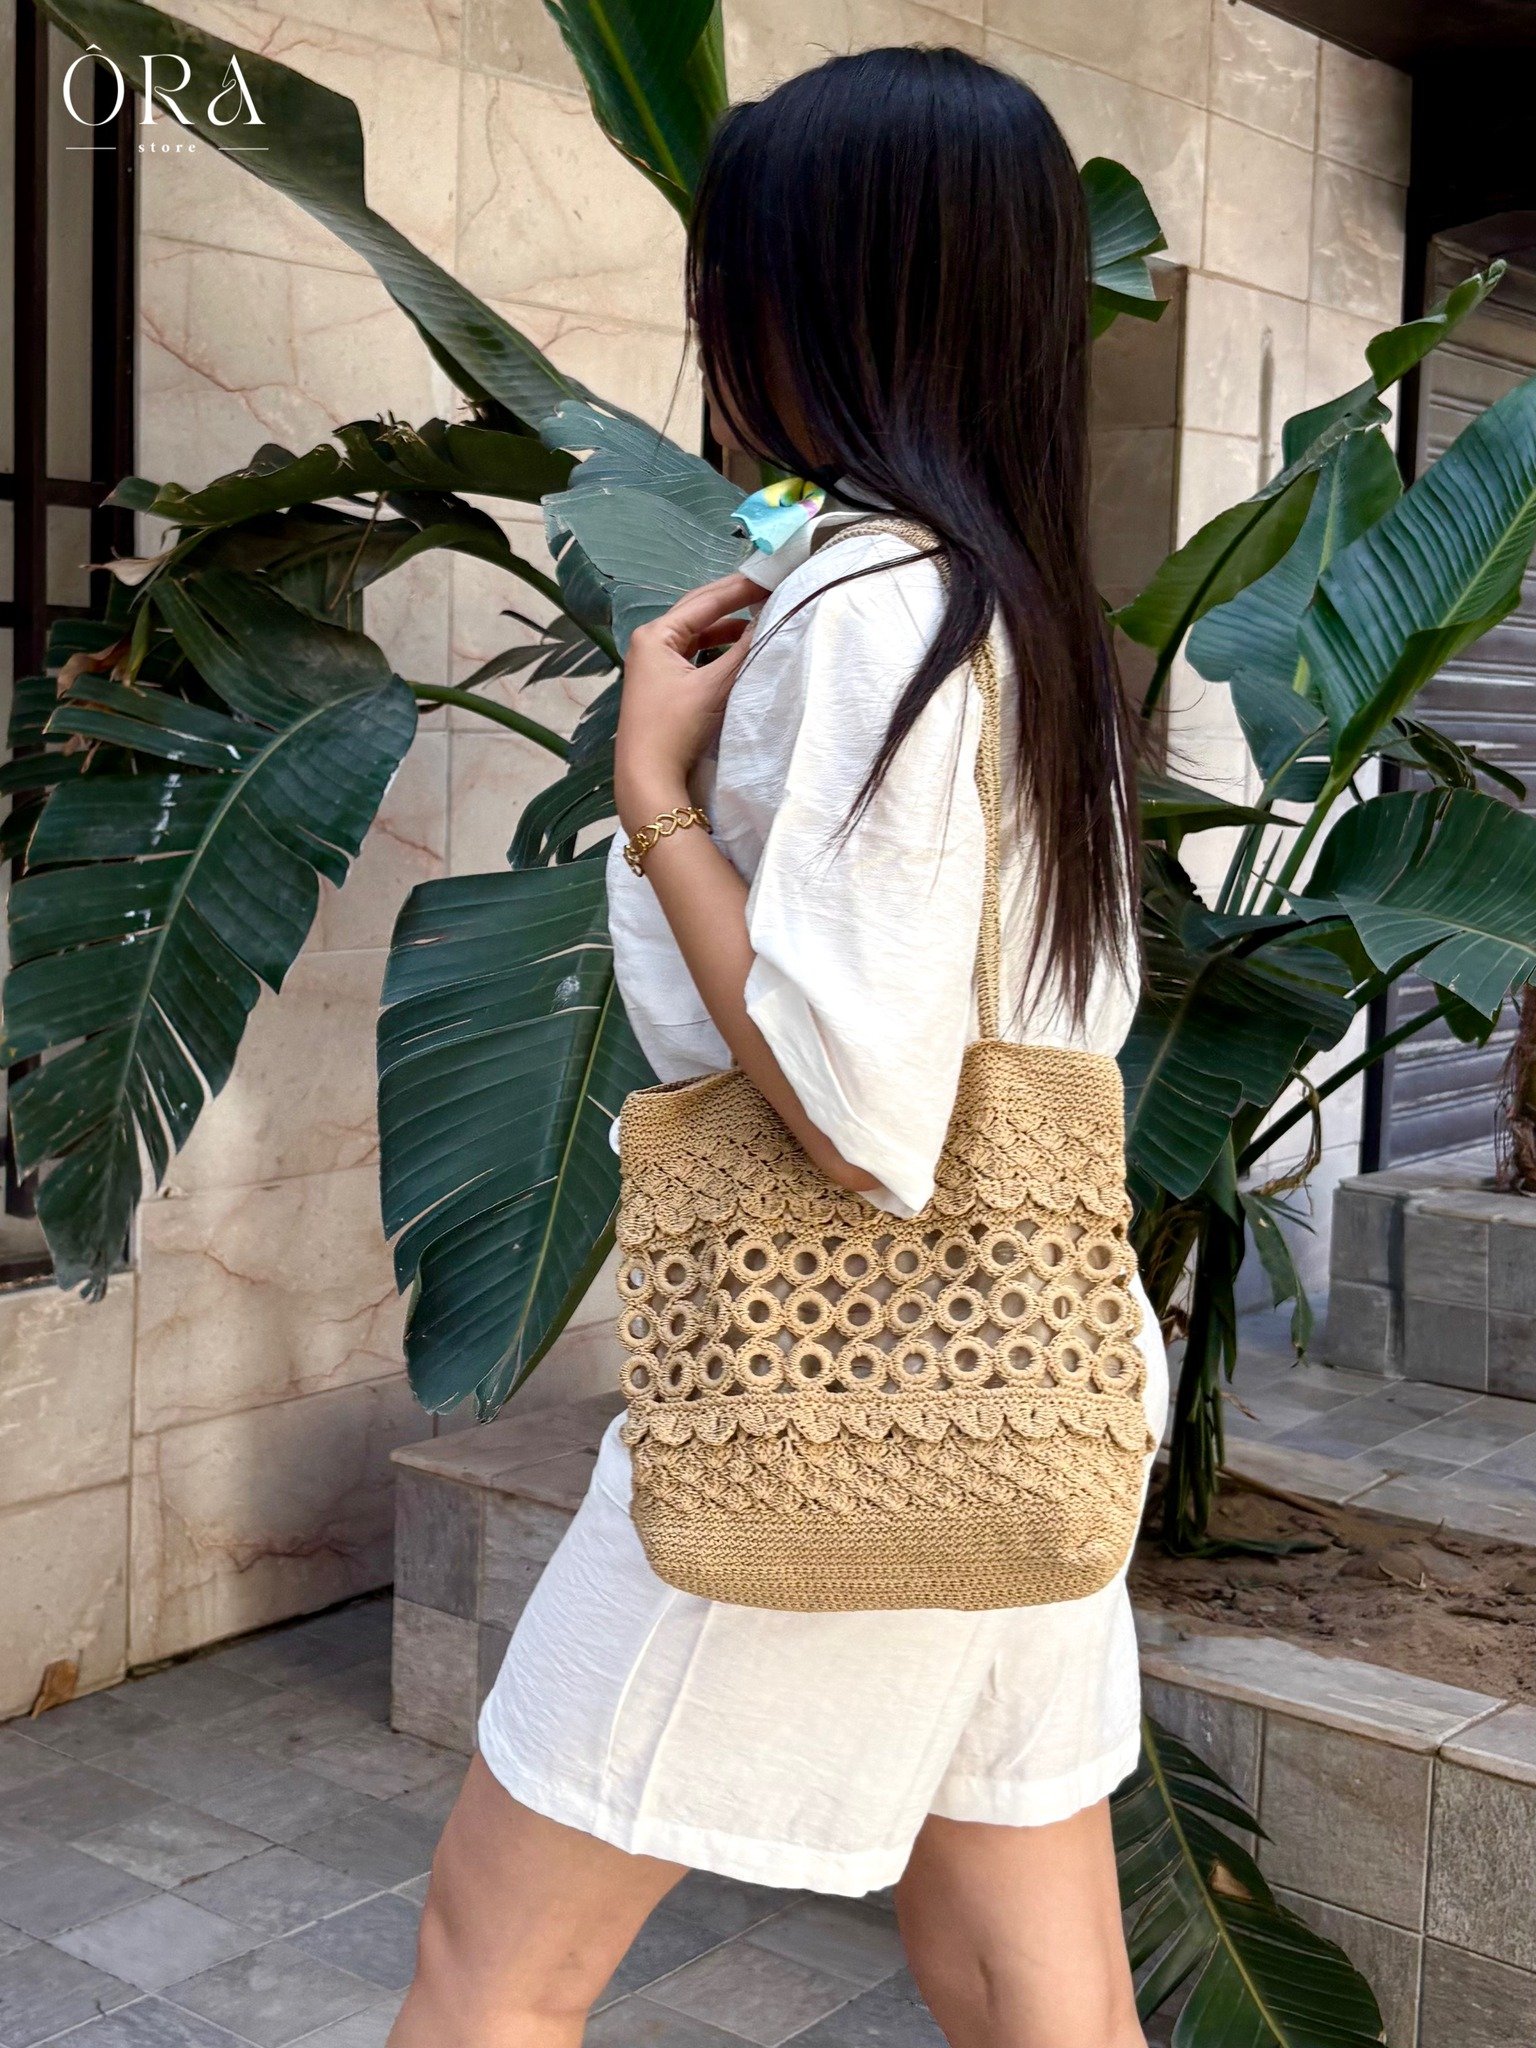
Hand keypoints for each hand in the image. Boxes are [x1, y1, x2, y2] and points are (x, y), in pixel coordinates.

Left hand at [614, 572, 761, 832]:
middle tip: (766, 586)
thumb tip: (770, 619)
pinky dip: (716, 646)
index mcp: (656, 634)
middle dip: (731, 599)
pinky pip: (693, 653)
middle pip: (697, 610)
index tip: (770, 576)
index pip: (705, 601)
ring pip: (696, 632)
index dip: (740, 588)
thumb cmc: (675, 727)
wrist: (648, 777)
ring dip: (726, 624)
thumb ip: (743, 650)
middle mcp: (650, 642)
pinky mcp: (660, 684)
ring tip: (759, 614)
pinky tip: (738, 646)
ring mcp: (653, 663)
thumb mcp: (714, 686)